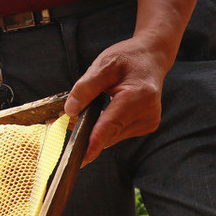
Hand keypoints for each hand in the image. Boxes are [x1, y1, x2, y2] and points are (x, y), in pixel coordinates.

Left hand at [64, 36, 170, 162]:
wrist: (151, 58)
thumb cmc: (127, 58)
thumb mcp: (103, 65)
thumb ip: (86, 87)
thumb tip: (70, 111)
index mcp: (138, 96)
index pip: (112, 124)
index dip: (95, 141)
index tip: (83, 157)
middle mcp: (147, 113)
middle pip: (110, 132)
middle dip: (86, 131)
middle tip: (64, 121)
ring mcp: (149, 121)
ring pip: (113, 135)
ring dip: (95, 129)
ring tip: (82, 112)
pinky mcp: (146, 125)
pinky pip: (119, 132)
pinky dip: (105, 127)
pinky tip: (98, 114)